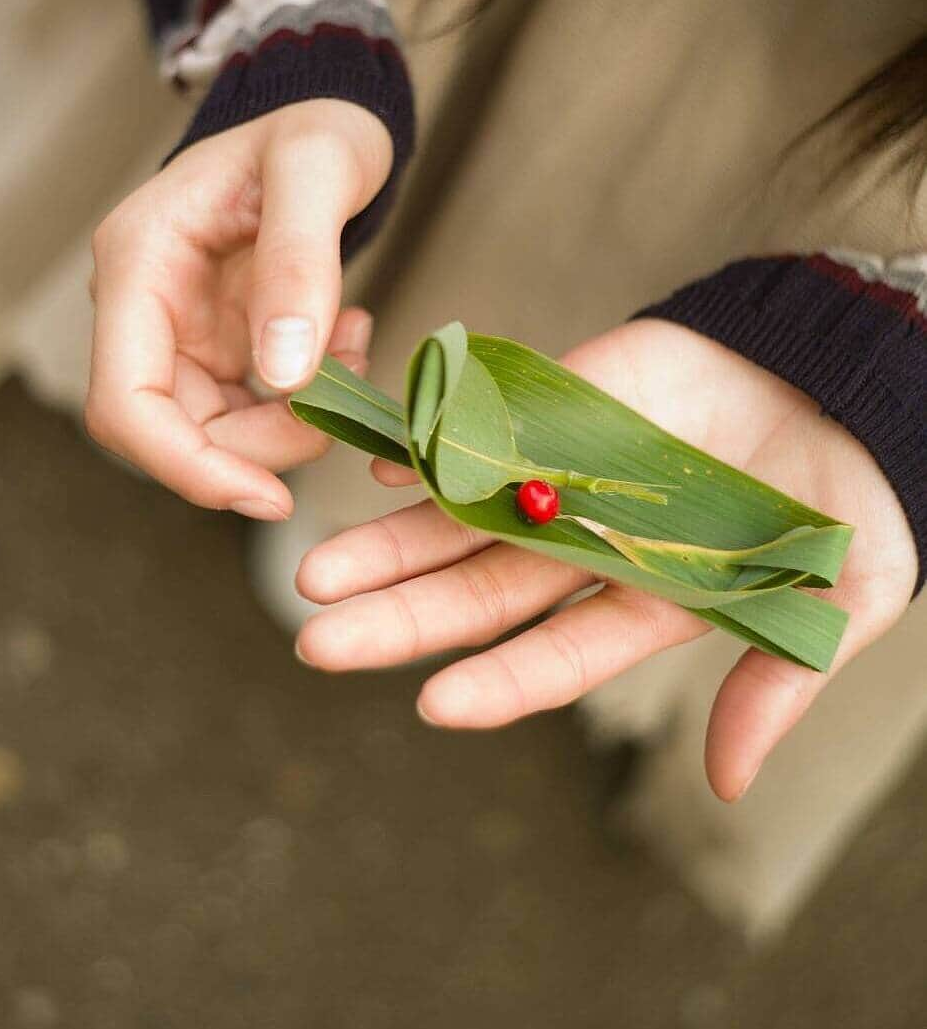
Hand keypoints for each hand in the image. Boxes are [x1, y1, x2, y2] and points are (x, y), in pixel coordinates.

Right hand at [85, 99, 391, 518]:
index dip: (185, 467)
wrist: (322, 124)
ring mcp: (178, 331)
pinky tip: (349, 343)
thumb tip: (283, 375)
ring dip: (293, 423)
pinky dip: (306, 401)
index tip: (267, 498)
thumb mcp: (318, 170)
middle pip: (169, 431)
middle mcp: (143, 306)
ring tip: (356, 348)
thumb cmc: (314, 130)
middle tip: (342, 408)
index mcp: (137, 262)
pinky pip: (252, 408)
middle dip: (260, 447)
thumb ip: (300, 265)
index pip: (124, 402)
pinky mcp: (218, 346)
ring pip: (215, 432)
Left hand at [294, 320, 917, 798]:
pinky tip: (376, 468)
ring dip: (388, 545)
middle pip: (477, 595)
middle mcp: (584, 550)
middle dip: (400, 619)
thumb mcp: (838, 597)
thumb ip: (774, 681)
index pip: (554, 656)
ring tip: (316, 573)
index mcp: (642, 605)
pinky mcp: (556, 412)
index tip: (432, 704)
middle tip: (316, 643)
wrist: (838, 380)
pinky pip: (481, 434)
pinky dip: (430, 449)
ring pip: (458, 521)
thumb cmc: (848, 496)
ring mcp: (563, 481)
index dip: (498, 682)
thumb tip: (725, 785)